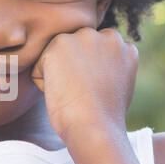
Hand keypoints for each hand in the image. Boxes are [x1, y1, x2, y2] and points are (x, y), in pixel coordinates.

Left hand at [30, 27, 137, 144]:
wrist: (95, 127)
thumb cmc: (104, 118)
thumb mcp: (120, 86)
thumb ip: (110, 67)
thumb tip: (95, 66)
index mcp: (125, 46)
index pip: (95, 53)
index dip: (89, 76)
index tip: (94, 92)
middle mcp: (108, 35)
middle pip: (76, 50)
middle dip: (73, 69)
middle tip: (83, 94)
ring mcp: (84, 37)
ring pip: (58, 55)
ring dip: (58, 74)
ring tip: (73, 93)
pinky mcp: (60, 43)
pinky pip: (40, 65)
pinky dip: (43, 83)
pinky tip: (61, 93)